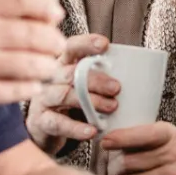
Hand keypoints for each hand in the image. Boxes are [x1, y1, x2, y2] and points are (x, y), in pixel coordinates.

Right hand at [0, 0, 65, 117]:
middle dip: (55, 41)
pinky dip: (32, 87)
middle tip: (58, 44)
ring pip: (35, 65)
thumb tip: (23, 10)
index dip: (47, 8)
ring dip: (48, 66)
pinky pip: (21, 90)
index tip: (56, 14)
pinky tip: (32, 84)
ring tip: (48, 65)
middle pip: (37, 35)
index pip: (24, 1)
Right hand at [27, 33, 115, 153]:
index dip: (86, 44)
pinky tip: (92, 131)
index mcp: (62, 64)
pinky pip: (58, 124)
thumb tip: (134, 76)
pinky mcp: (41, 121)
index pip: (71, 47)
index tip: (105, 45)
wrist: (44, 130)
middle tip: (116, 88)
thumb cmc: (70, 103)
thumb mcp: (83, 86)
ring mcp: (43, 99)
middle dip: (95, 79)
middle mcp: (49, 78)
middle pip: (70, 73)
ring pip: (63, 95)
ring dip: (90, 101)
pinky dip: (76, 128)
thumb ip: (99, 79)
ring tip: (111, 107)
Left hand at [102, 122, 175, 174]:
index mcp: (167, 135)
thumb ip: (129, 136)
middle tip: (114, 168)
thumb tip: (104, 143)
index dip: (122, 138)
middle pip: (126, 162)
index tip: (105, 142)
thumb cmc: (156, 153)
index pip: (142, 135)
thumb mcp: (149, 137)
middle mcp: (174, 155)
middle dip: (112, 165)